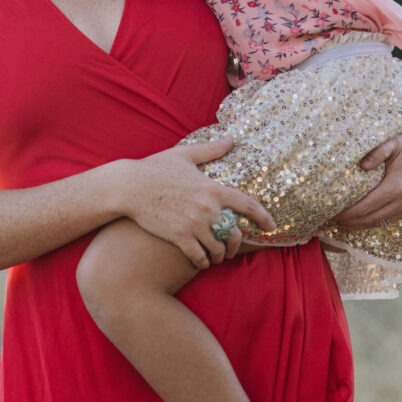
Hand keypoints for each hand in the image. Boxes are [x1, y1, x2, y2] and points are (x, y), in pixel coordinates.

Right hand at [120, 134, 275, 269]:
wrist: (129, 187)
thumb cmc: (155, 169)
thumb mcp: (184, 155)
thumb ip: (211, 150)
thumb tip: (231, 139)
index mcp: (213, 188)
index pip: (248, 205)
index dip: (264, 218)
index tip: (272, 227)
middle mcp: (208, 208)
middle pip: (234, 234)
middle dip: (236, 244)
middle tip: (232, 249)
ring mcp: (194, 224)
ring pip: (218, 248)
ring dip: (219, 256)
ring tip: (215, 257)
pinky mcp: (179, 237)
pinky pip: (199, 257)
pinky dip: (203, 262)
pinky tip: (201, 262)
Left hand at [335, 122, 401, 229]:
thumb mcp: (391, 142)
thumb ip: (377, 152)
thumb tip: (363, 165)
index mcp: (398, 187)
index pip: (365, 208)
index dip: (346, 213)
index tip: (330, 211)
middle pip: (369, 219)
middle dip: (347, 221)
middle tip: (329, 216)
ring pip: (377, 224)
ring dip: (357, 225)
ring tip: (339, 220)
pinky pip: (385, 222)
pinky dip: (369, 222)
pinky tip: (355, 219)